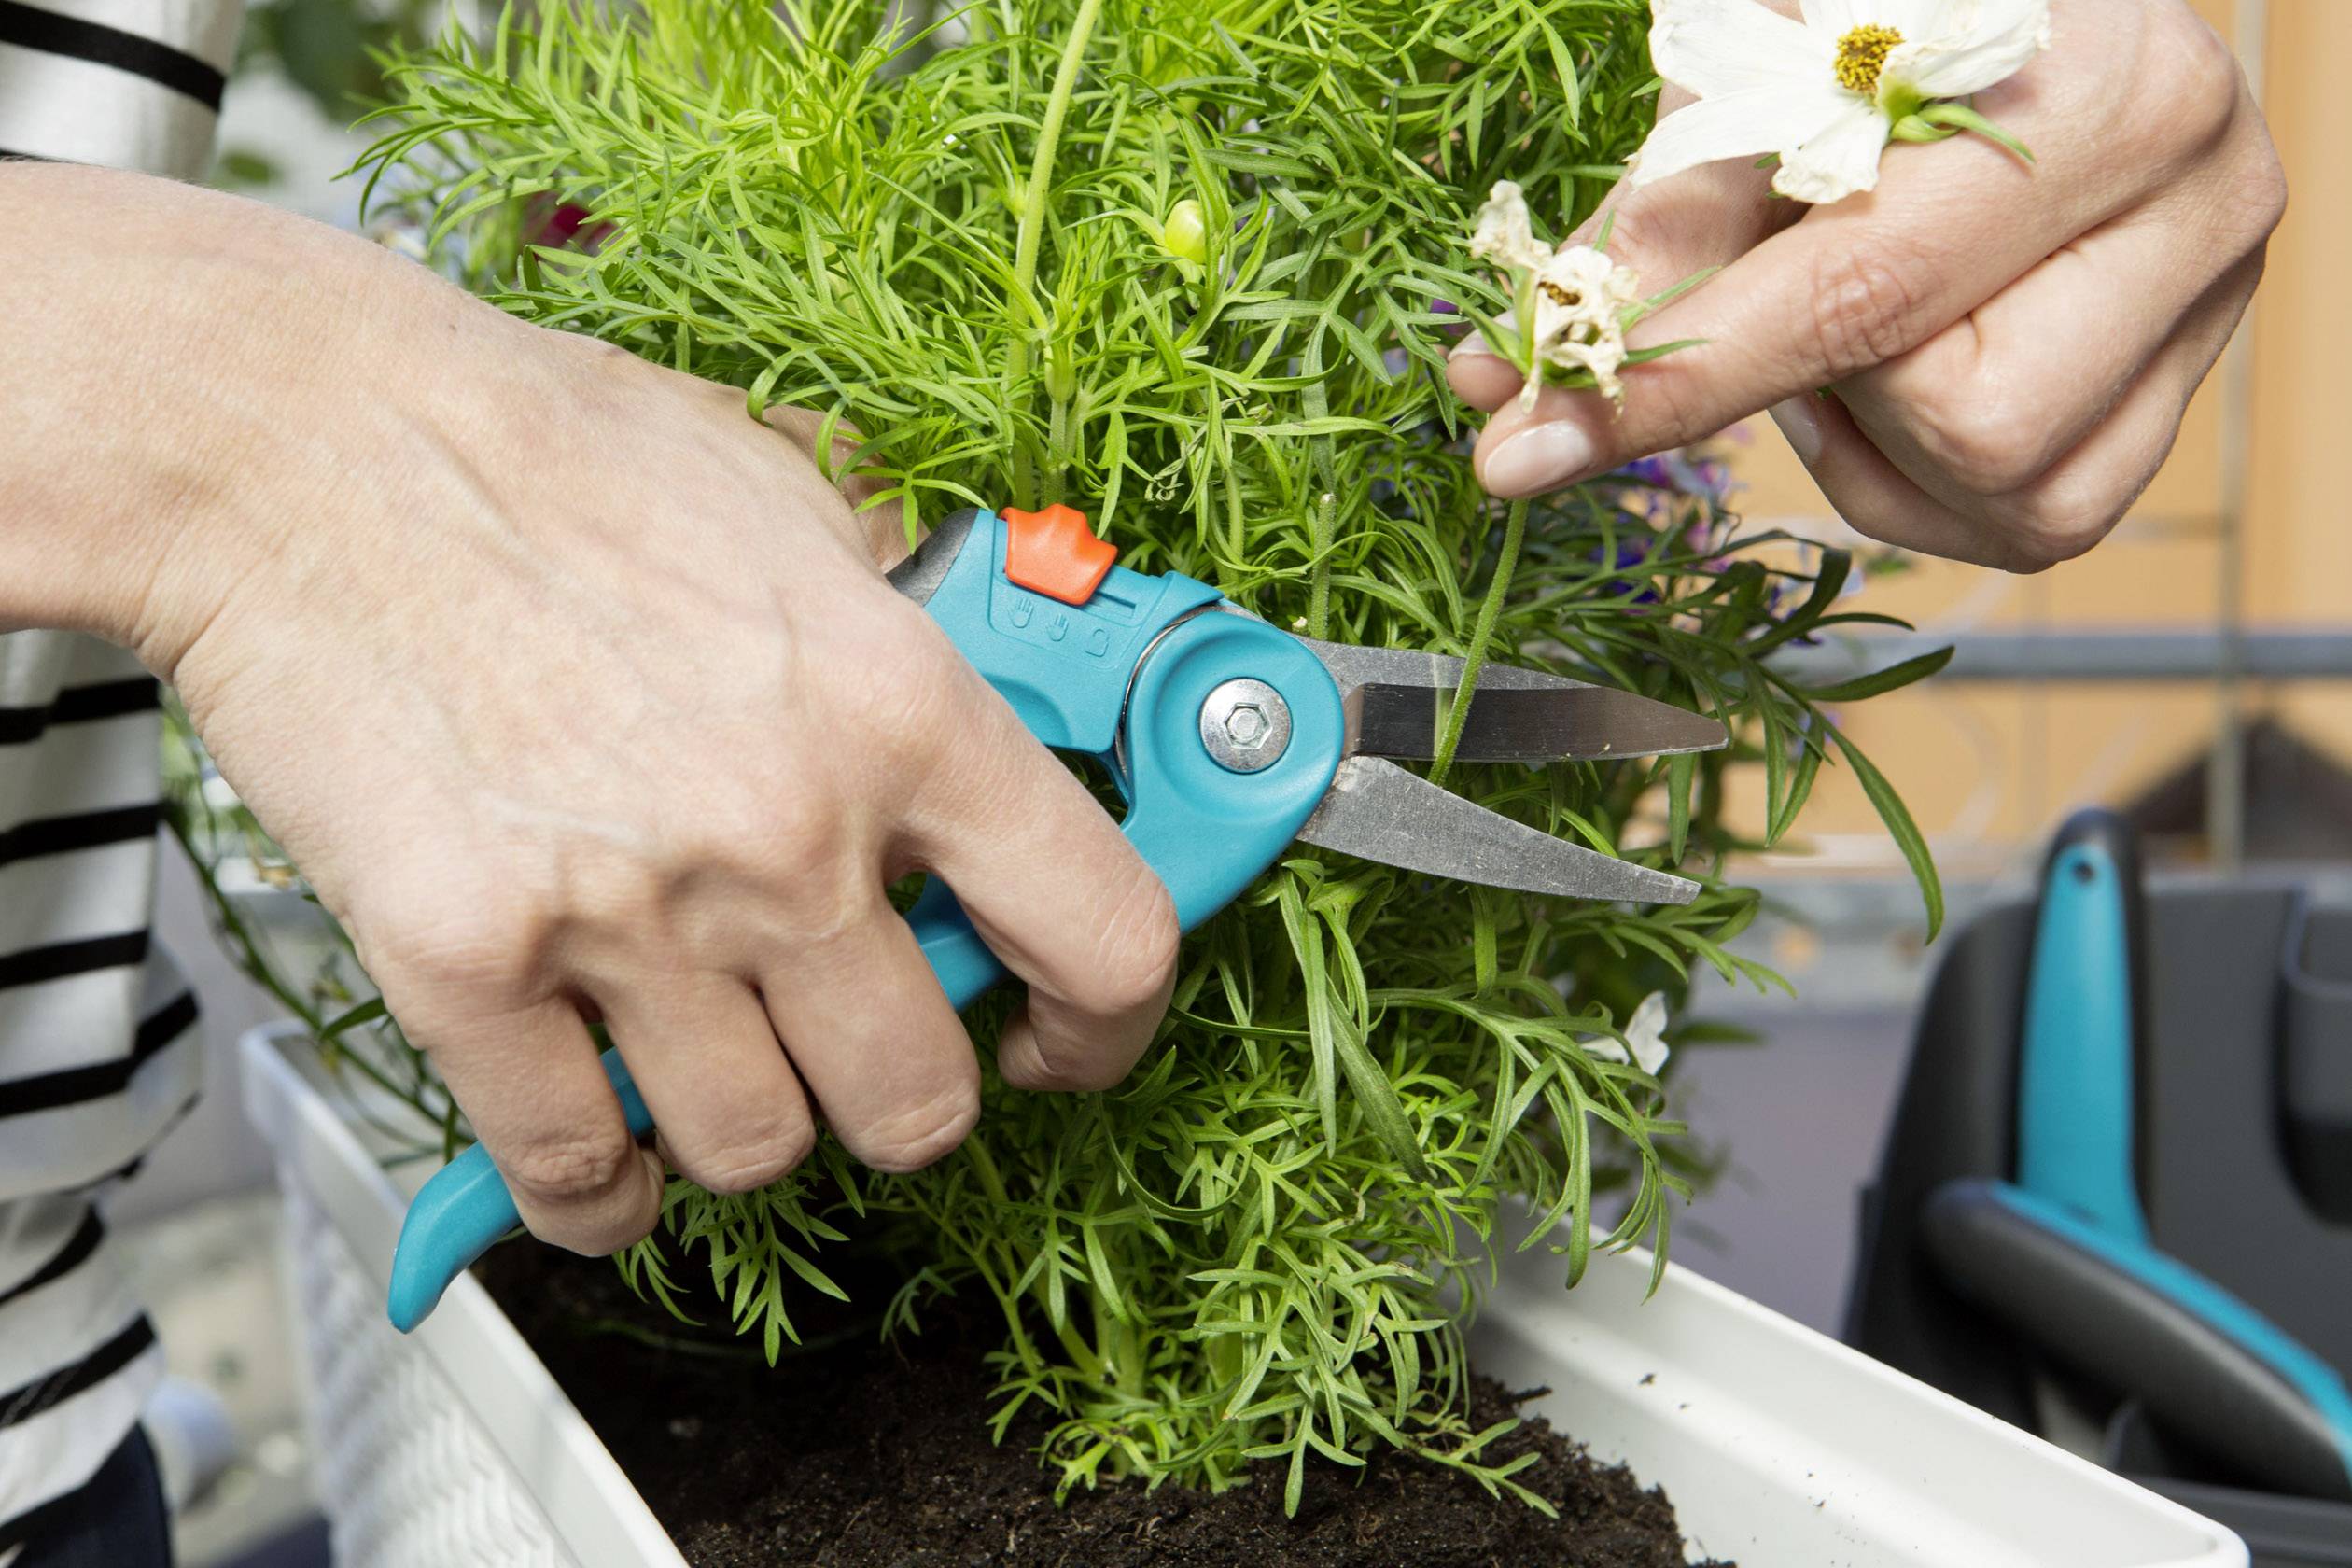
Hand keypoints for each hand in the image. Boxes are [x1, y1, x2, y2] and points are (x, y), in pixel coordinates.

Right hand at [18, 172, 1179, 1256]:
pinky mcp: (466, 965)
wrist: (306, 442)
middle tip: (859, 1040)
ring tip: (713, 1058)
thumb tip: (1000, 675)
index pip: (1105, 938)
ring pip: (760, 1151)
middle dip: (906, 1091)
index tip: (1065, 1036)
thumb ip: (915, 609)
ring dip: (752, 1127)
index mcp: (903, 710)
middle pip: (924, 1099)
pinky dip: (604, 1192)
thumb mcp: (799, 486)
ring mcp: (628, 913)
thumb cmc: (552, 447)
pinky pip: (578, 1173)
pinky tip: (605, 1139)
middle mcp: (787, 832)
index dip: (1110, 1022)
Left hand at [1447, 0, 2283, 570]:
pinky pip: (2041, 513)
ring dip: (1882, 436)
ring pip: (2013, 490)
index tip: (1522, 449)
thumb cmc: (1885, 17)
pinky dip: (1932, 472)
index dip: (1678, 379)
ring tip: (1856, 318)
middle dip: (1833, 387)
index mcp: (2102, 88)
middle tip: (1786, 295)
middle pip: (1963, 421)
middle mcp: (2199, 198)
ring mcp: (2214, 304)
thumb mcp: (1765, 67)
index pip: (1859, 290)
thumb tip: (1506, 379)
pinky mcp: (2189, 388)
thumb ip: (1654, 222)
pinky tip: (1907, 366)